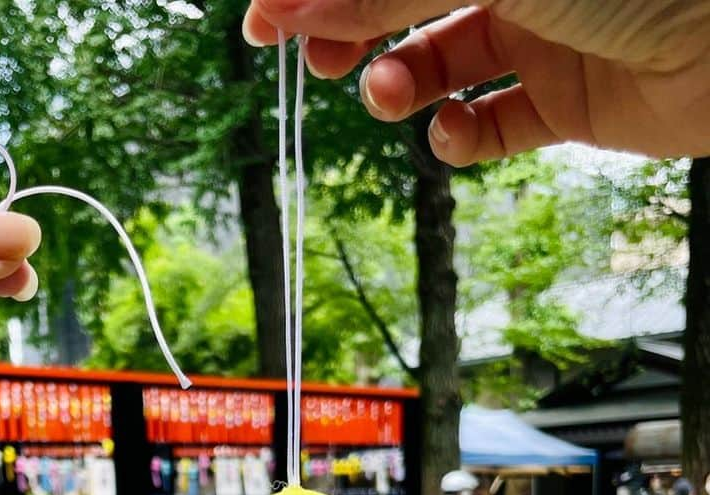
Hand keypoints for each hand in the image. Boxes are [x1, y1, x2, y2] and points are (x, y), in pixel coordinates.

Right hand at [243, 0, 709, 164]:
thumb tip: (297, 6)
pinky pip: (493, 125)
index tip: (267, 19)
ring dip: (399, 86)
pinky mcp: (570, 100)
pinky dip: (459, 138)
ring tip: (389, 95)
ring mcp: (545, 31)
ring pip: (440, 64)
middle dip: (351, 31)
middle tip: (318, 61)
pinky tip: (449, 133)